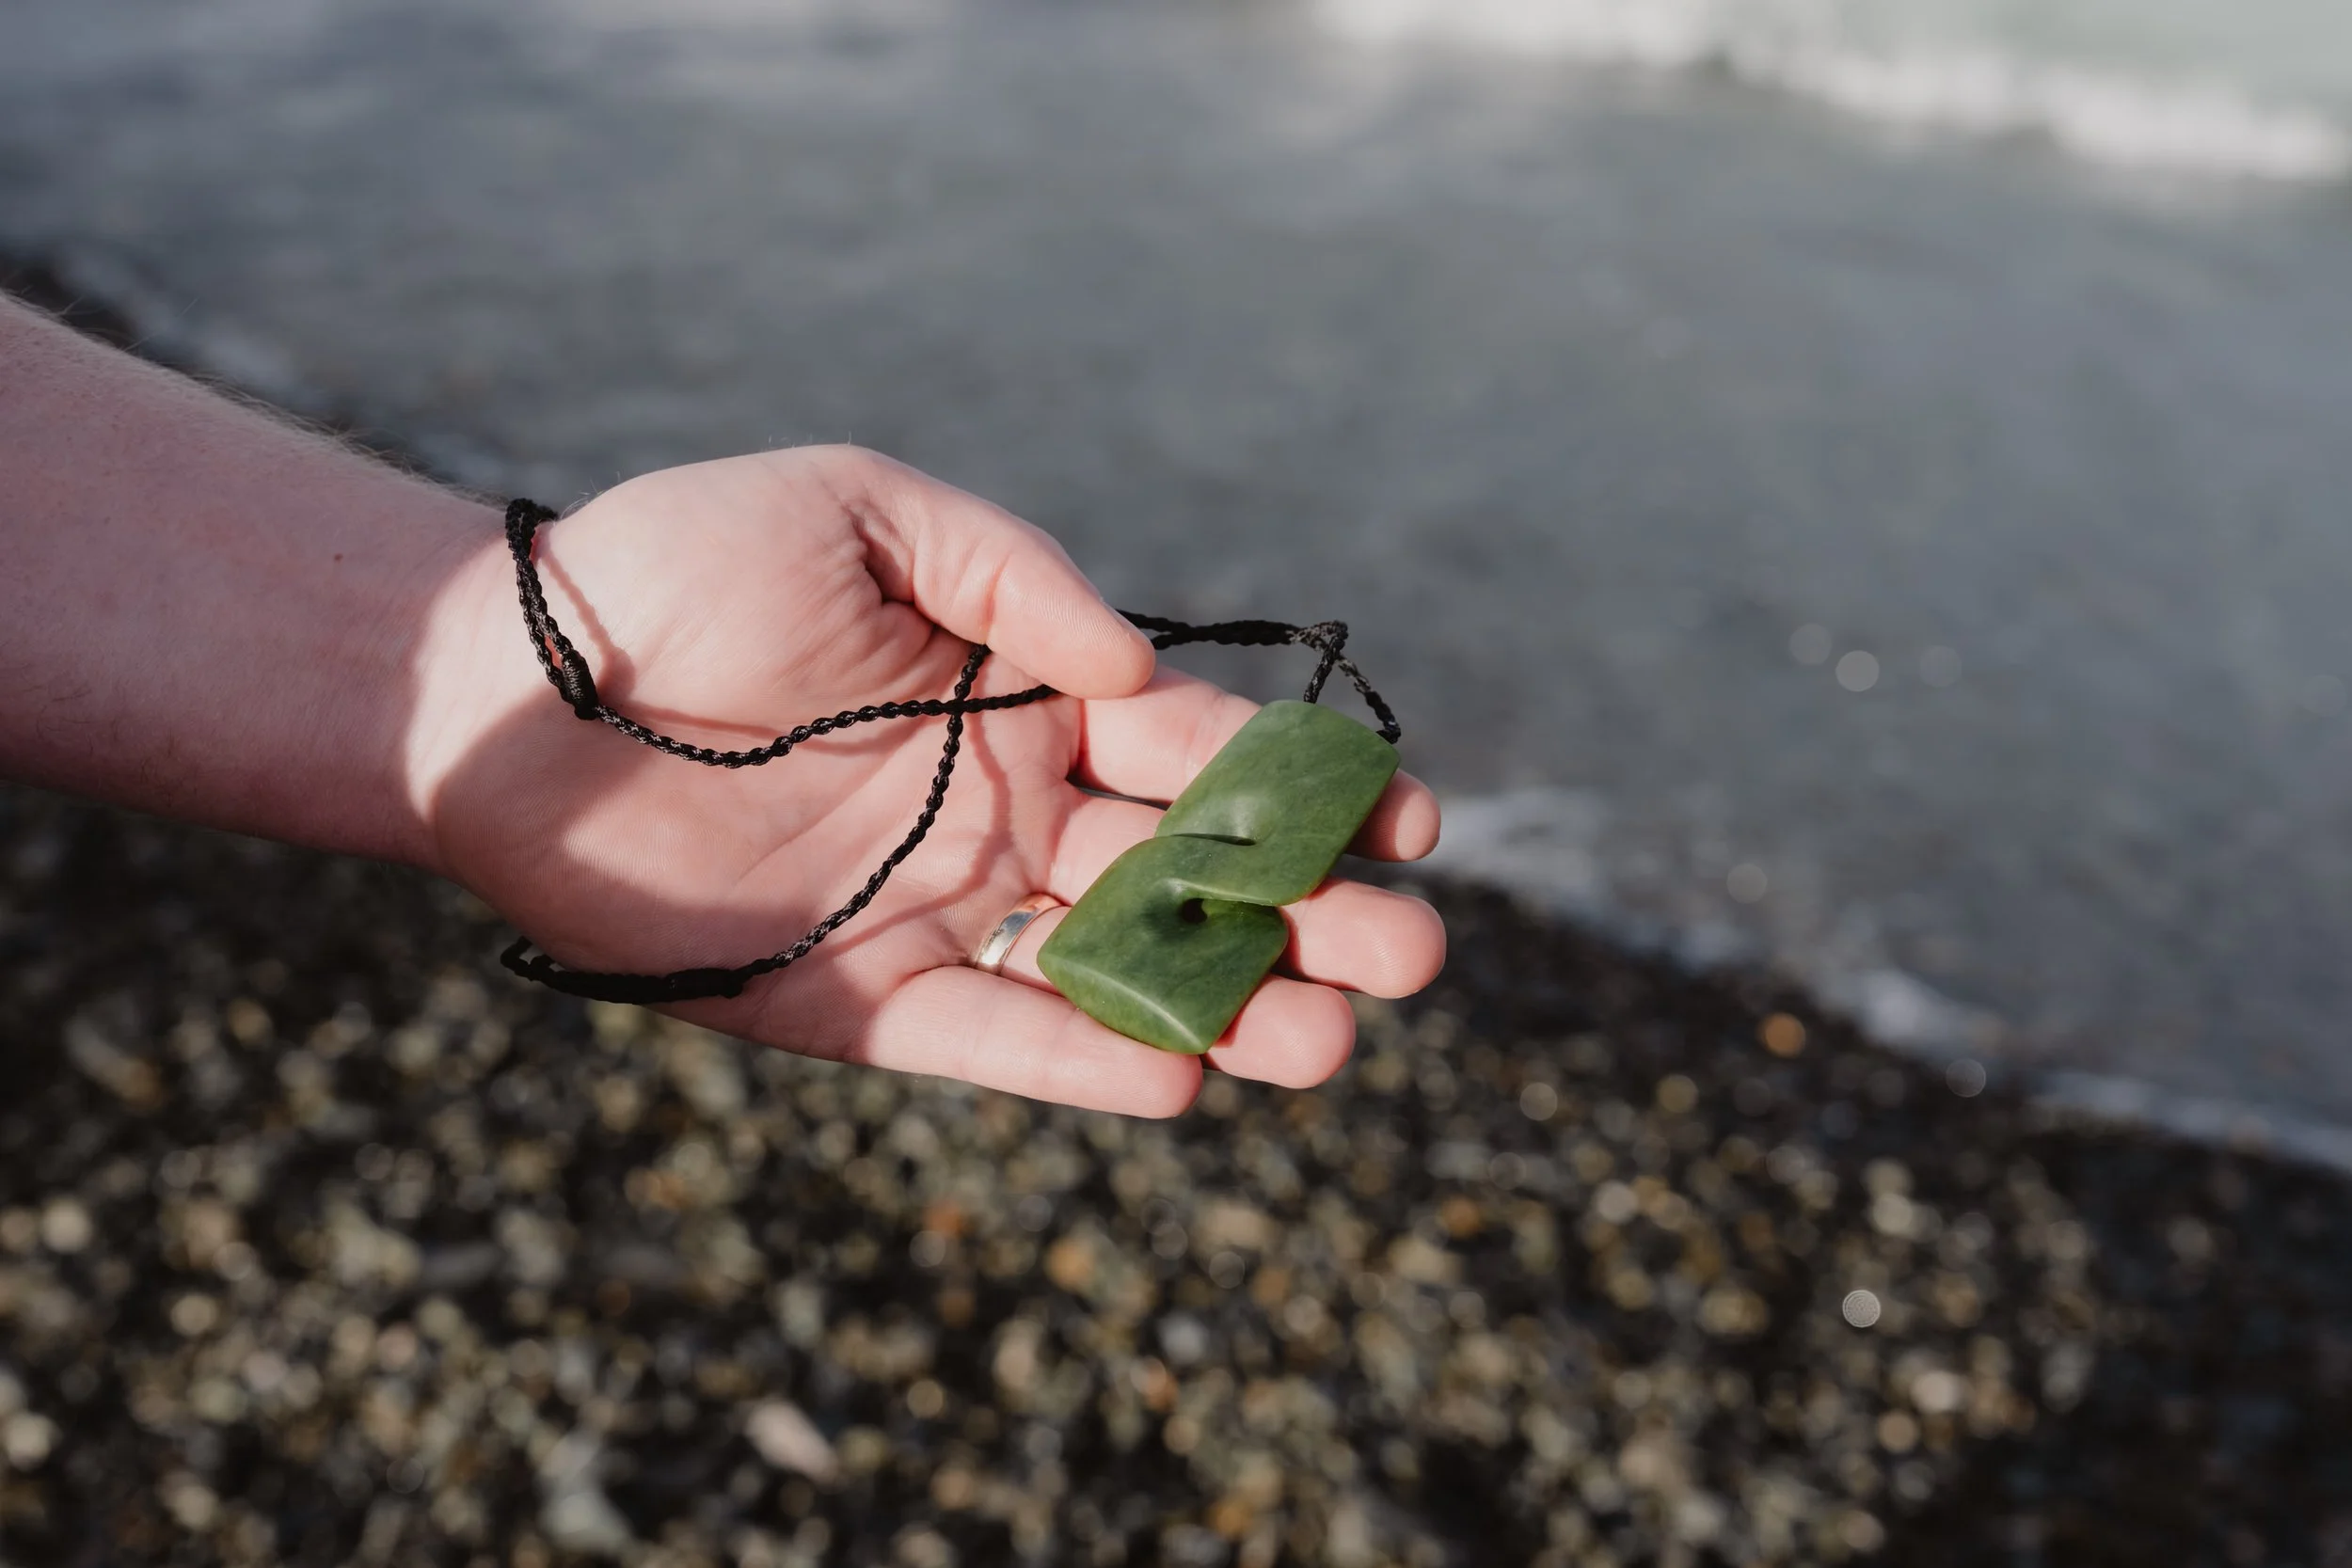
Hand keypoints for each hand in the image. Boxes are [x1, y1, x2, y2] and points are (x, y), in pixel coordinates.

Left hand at [417, 447, 1443, 1114]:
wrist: (513, 688)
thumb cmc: (679, 569)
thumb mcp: (858, 507)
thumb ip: (1014, 574)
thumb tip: (1135, 672)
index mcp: (1025, 699)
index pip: (1195, 752)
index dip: (1302, 786)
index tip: (1402, 814)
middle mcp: (1006, 810)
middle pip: (1189, 878)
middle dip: (1309, 912)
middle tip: (1408, 950)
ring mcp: (941, 908)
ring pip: (1117, 972)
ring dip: (1233, 1007)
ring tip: (1330, 1039)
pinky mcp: (864, 997)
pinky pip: (993, 1038)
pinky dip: (1084, 1063)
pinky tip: (1181, 1081)